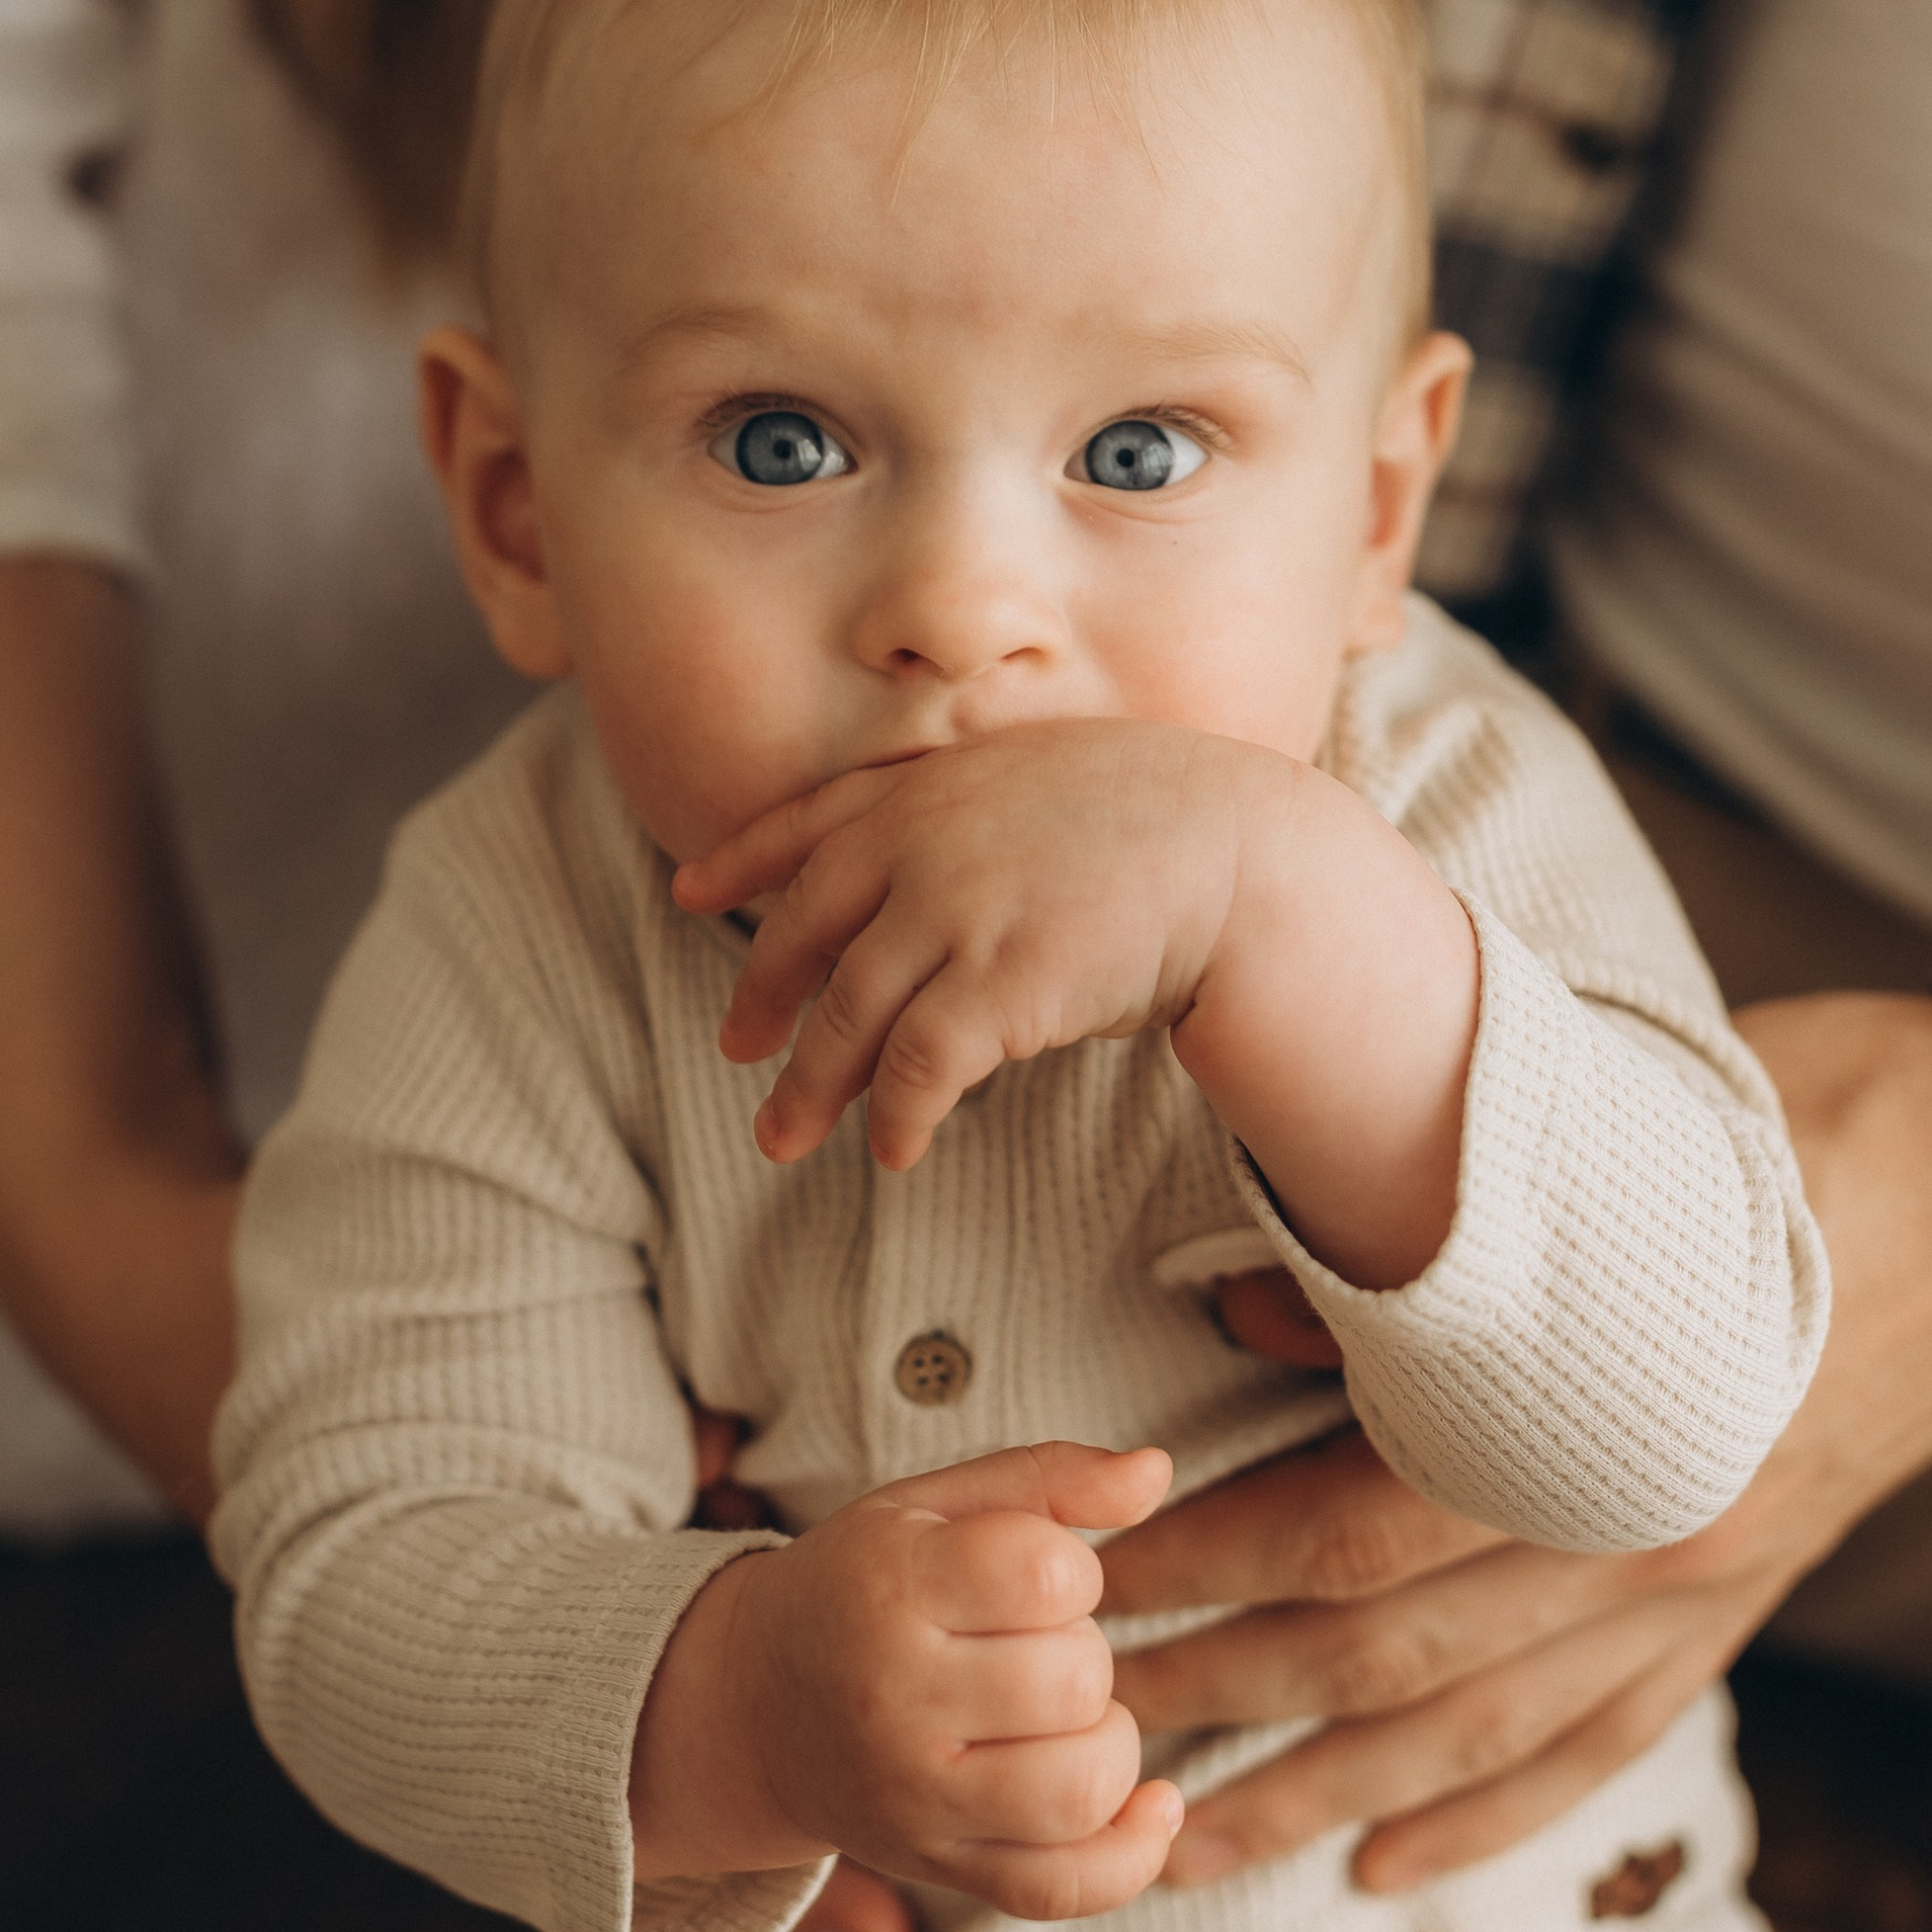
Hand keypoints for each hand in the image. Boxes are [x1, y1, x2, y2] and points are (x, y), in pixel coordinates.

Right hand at [633, 1439, 1183, 1919]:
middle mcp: (895, 1702)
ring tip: (1062, 1716)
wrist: (752, 1709)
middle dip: (1084, 1653)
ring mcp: (915, 1801)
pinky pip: (1062, 1888)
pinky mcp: (942, 1868)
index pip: (1047, 1573)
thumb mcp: (930, 1505)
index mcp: (890, 1588)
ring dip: (1107, 1741)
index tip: (1030, 1575)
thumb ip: (1048, 1477)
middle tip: (1030, 1646)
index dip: (1070, 1567)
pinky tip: (1155, 1805)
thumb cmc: (861, 1587)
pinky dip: (1131, 1855)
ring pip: (1080, 1789)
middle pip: (1074, 1682)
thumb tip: (1157, 1470)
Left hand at [675, 723, 1475, 1285]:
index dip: (742, 861)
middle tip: (736, 1050)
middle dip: (762, 997)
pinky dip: (895, 1118)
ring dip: (809, 1088)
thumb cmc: (1167, 821)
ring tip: (781, 1140)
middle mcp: (920, 845)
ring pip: (846, 1017)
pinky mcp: (993, 990)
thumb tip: (937, 878)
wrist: (1241, 853)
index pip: (807, 823)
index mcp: (930, 788)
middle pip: (806, 934)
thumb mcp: (1049, 779)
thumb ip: (974, 815)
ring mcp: (952, 916)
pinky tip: (893, 1152)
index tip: (690, 893)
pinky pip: (916, 1071)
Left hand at [1095, 995, 1931, 1893]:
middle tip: (1073, 1733)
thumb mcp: (1599, 1165)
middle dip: (1215, 1699)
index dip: (1198, 1565)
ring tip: (1180, 1849)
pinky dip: (1482, 1821)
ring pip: (1471, 1735)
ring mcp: (1694, 1593)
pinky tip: (1379, 1869)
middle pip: (1381, 1653)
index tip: (1078, 1581)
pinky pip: (1594, 1749)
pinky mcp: (1735, 1619)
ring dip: (1312, 1803)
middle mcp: (1636, 1536)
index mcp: (1584, 1419)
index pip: (1343, 1528)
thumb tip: (1238, 1320)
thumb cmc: (1775, 1138)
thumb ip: (1419, 1260)